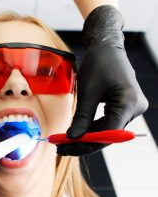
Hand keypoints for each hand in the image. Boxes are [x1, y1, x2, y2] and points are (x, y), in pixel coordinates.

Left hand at [57, 5, 147, 155]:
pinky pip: (106, 123)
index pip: (107, 134)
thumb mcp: (87, 92)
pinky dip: (91, 128)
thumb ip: (81, 117)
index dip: (85, 144)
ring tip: (64, 142)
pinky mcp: (124, 108)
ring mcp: (131, 109)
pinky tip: (75, 133)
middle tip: (61, 148)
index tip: (65, 148)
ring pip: (105, 131)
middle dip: (83, 143)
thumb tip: (72, 138)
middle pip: (107, 135)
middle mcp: (134, 108)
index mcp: (129, 103)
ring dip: (85, 137)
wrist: (108, 47)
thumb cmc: (99, 64)